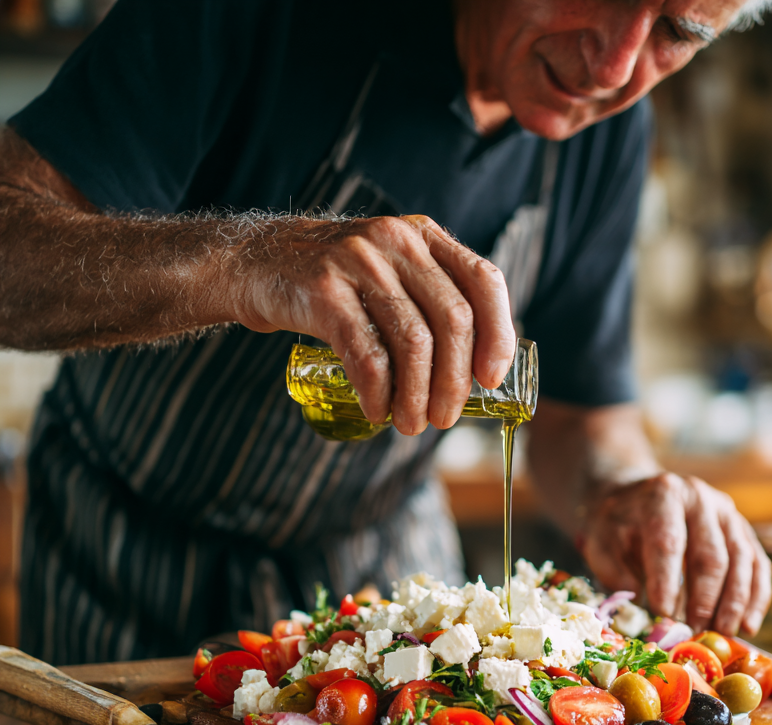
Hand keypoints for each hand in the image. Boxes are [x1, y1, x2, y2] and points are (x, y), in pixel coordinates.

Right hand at [236, 214, 516, 434]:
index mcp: (425, 237)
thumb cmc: (336, 283)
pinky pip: (368, 354)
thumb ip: (431, 304)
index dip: (498, 334)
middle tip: (445, 418)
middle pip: (453, 319)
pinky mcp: (323, 291)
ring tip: (411, 424)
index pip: (483, 281)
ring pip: (414, 341)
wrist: (256, 263)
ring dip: (418, 395)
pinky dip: (379, 392)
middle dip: (455, 381)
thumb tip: (475, 374)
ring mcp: (359, 262)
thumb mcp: (391, 273)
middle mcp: (398, 241)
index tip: (490, 379)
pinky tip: (377, 410)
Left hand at [579, 473, 771, 634]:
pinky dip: (756, 597)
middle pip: (711, 554)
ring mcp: (726, 511)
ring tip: (723, 633)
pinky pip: (757, 564)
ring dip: (735, 602)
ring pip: (742, 560)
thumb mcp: (602, 543)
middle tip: (697, 632)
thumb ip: (616, 574)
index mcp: (662, 496)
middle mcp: (700, 498)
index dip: (667, 582)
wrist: (638, 498)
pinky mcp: (742, 528)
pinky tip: (747, 625)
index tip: (663, 617)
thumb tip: (642, 612)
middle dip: (705, 599)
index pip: (668, 543)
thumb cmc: (618, 526)